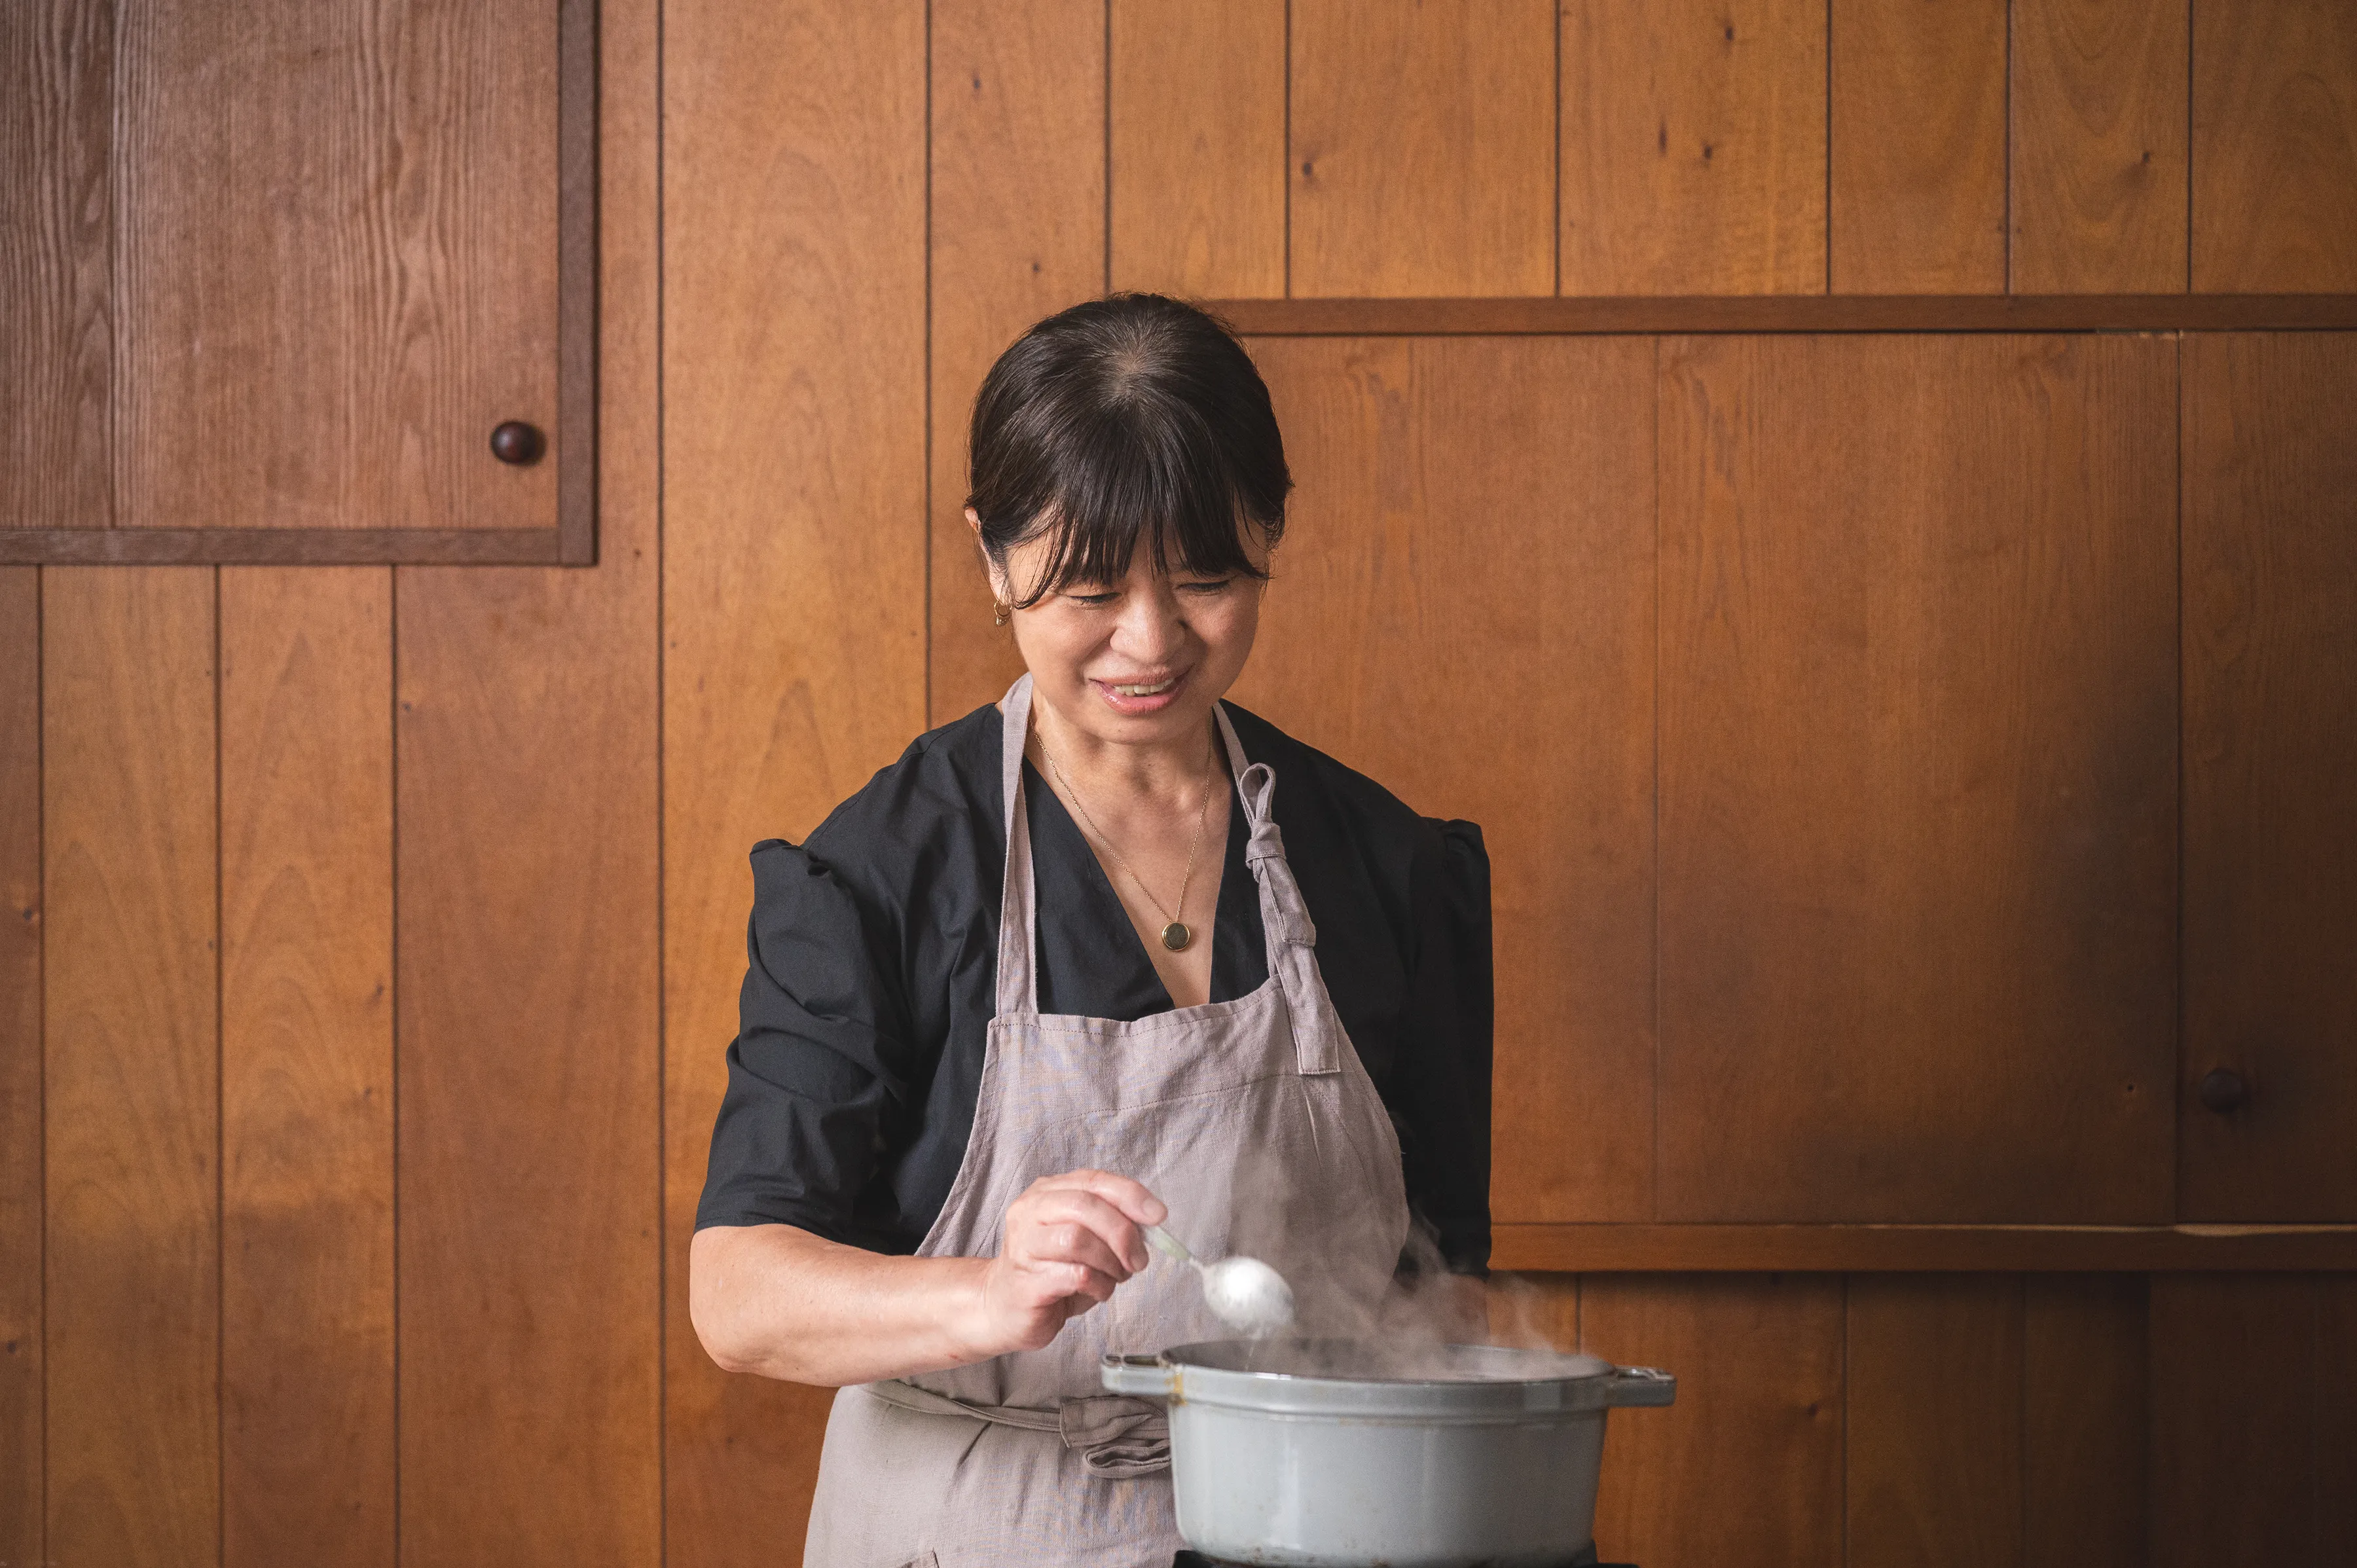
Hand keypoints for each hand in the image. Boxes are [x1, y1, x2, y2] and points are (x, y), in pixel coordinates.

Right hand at [968, 1170, 1166, 1356]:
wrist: (1003, 1307)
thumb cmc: (1051, 1270)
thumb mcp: (1085, 1238)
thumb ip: (1112, 1222)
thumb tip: (1152, 1222)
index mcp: (1047, 1192)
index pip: (1094, 1181)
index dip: (1130, 1195)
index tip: (1159, 1215)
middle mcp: (1030, 1211)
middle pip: (1085, 1206)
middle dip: (1122, 1232)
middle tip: (1138, 1259)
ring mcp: (1023, 1246)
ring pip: (1078, 1239)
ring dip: (1110, 1262)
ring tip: (1115, 1277)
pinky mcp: (1026, 1282)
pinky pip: (1075, 1276)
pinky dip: (1099, 1285)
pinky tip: (1099, 1291)